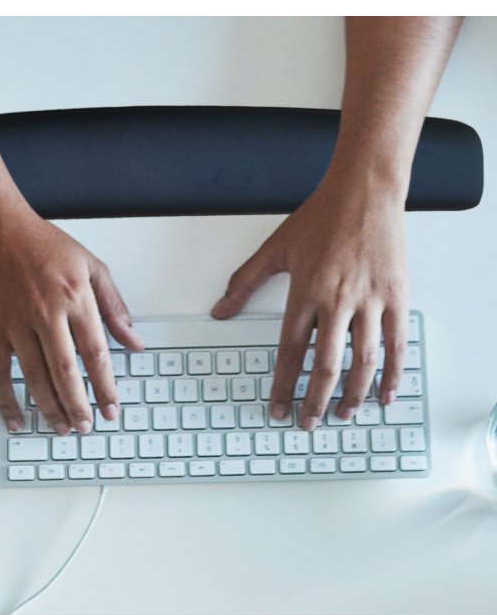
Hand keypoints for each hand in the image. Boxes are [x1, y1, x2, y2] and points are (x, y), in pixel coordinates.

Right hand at [0, 205, 143, 434]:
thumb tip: (133, 341)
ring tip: (63, 429)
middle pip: (66, 372)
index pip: (96, 353)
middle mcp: (46, 314)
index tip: (113, 409)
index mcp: (75, 298)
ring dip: (50, 408)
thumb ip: (115, 306)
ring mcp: (16, 324)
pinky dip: (6, 401)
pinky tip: (18, 420)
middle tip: (88, 428)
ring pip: (35, 377)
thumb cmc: (43, 245)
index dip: (106, 387)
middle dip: (79, 406)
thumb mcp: (91, 266)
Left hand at [211, 174, 407, 429]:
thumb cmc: (320, 217)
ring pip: (362, 361)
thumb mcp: (274, 249)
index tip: (278, 409)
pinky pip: (396, 344)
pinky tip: (385, 395)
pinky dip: (392, 374)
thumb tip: (219, 310)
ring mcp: (369, 301)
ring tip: (343, 415)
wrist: (364, 191)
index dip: (283, 386)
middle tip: (308, 423)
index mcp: (304, 293)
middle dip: (314, 401)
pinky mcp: (395, 297)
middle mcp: (336, 302)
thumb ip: (243, 283)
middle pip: (325, 365)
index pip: (289, 352)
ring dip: (352, 394)